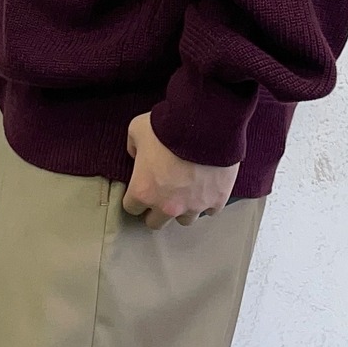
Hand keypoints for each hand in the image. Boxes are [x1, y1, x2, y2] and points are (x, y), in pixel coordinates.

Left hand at [122, 111, 239, 230]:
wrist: (206, 123)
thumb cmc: (170, 126)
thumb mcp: (138, 129)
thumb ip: (133, 146)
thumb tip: (137, 155)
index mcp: (144, 191)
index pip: (132, 207)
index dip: (136, 196)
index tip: (142, 188)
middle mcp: (167, 205)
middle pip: (156, 222)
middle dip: (156, 209)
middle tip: (162, 192)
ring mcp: (193, 206)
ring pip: (184, 220)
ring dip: (183, 207)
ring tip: (186, 189)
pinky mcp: (216, 201)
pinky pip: (210, 210)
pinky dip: (208, 200)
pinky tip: (206, 186)